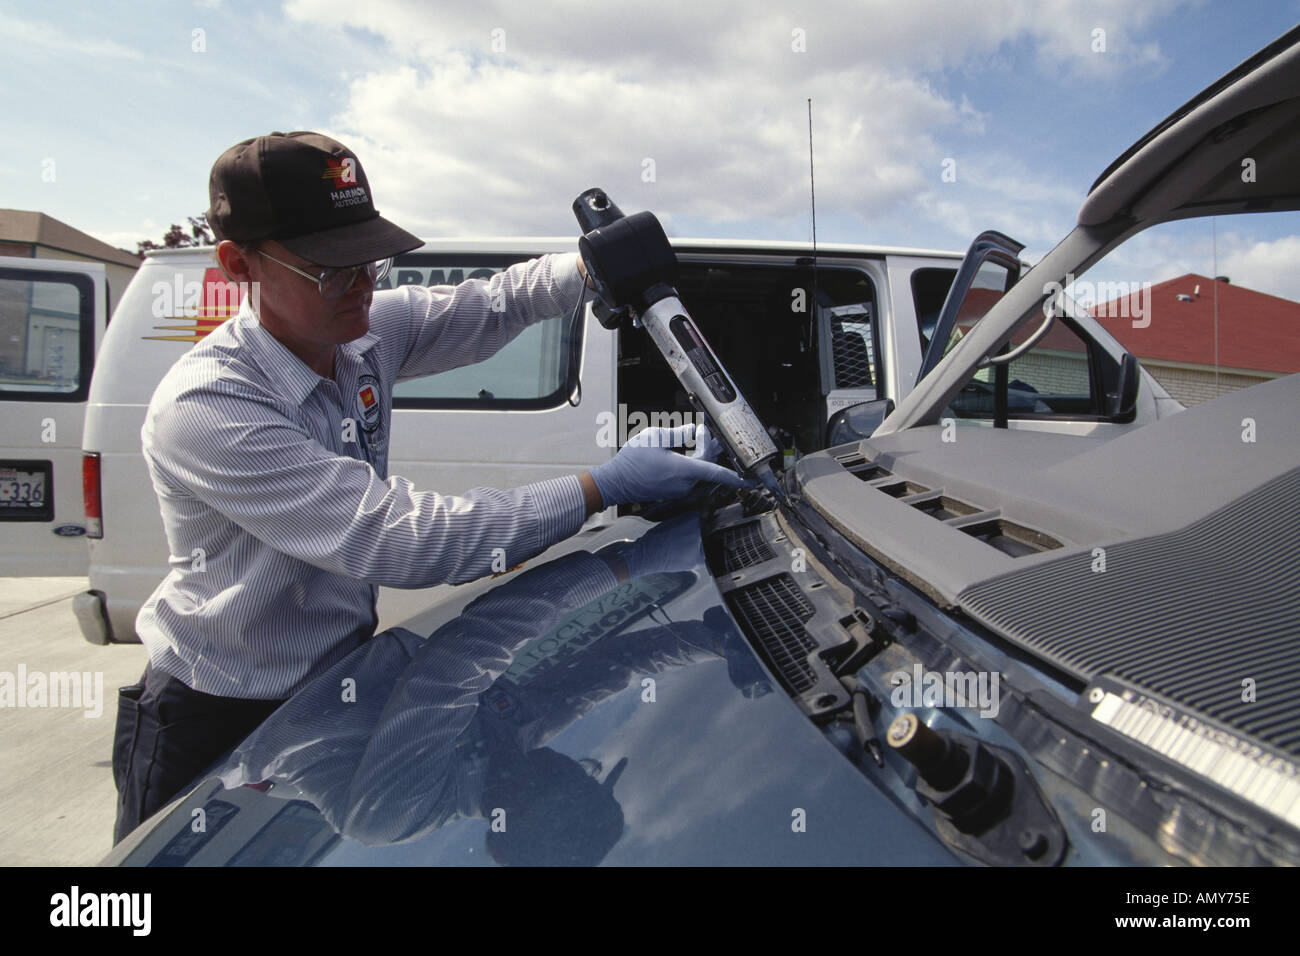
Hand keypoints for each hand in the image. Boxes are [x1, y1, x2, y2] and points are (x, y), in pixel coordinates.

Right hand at [589, 423, 750, 507]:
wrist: (615, 482)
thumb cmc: (632, 462)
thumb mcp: (655, 437)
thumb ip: (679, 433)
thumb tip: (694, 431)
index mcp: (683, 470)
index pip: (716, 472)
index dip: (735, 476)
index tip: (750, 480)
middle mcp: (684, 484)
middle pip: (708, 467)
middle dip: (710, 449)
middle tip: (703, 433)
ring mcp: (678, 491)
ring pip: (700, 474)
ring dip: (701, 458)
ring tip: (695, 439)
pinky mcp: (672, 493)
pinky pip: (690, 479)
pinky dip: (692, 467)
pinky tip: (684, 455)